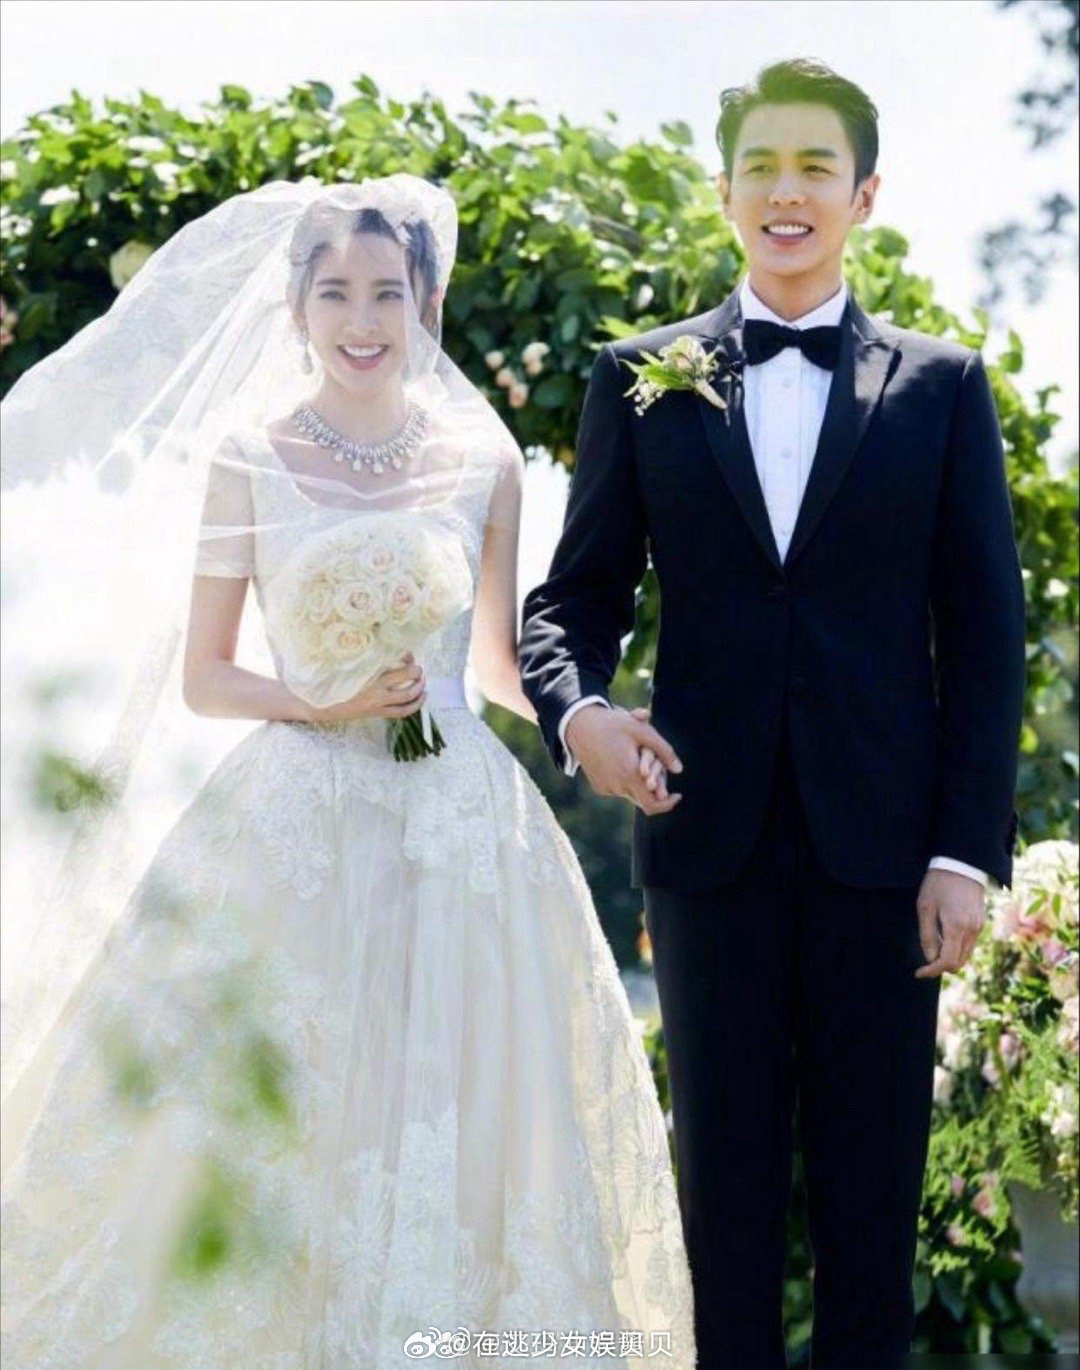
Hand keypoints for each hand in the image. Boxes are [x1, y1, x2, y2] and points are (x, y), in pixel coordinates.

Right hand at [302, 652, 426, 722]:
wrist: (319, 705)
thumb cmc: (329, 682)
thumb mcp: (344, 665)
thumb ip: (363, 657)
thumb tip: (380, 643)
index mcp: (367, 675)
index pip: (394, 663)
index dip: (406, 657)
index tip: (408, 653)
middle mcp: (375, 691)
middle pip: (407, 678)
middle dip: (417, 671)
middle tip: (419, 667)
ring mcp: (378, 704)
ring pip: (408, 697)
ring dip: (420, 688)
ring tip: (424, 682)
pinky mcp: (377, 713)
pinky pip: (401, 712)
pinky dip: (414, 705)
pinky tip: (421, 698)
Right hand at [565, 702, 682, 815]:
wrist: (579, 725)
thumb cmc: (613, 724)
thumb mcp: (641, 731)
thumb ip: (664, 750)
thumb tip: (678, 769)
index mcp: (629, 775)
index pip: (652, 804)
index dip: (667, 804)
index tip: (677, 795)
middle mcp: (617, 786)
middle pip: (643, 798)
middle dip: (654, 787)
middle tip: (659, 770)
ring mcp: (606, 788)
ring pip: (631, 793)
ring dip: (639, 783)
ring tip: (639, 762)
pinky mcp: (599, 787)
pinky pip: (618, 790)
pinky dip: (625, 782)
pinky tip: (623, 762)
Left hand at [914, 867, 985, 978]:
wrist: (962, 864)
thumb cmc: (939, 883)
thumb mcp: (925, 907)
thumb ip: (927, 935)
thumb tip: (930, 958)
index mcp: (957, 927)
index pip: (947, 962)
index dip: (932, 970)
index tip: (919, 972)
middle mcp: (972, 930)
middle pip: (959, 963)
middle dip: (941, 966)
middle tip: (924, 963)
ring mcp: (979, 927)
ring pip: (965, 955)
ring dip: (949, 957)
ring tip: (933, 946)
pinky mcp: (981, 922)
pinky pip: (969, 944)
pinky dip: (957, 948)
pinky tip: (944, 937)